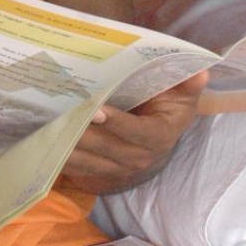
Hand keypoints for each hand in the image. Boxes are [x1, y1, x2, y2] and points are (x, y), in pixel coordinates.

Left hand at [59, 72, 207, 194]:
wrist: (159, 136)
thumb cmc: (169, 107)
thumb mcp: (182, 94)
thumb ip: (188, 84)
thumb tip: (201, 73)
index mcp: (159, 136)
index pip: (138, 133)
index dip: (118, 123)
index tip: (97, 110)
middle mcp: (139, 157)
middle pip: (107, 148)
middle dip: (84, 134)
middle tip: (61, 115)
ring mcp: (119, 168)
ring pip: (90, 161)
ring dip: (68, 147)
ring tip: (48, 128)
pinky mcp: (101, 172)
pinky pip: (78, 169)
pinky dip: (61, 157)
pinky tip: (43, 142)